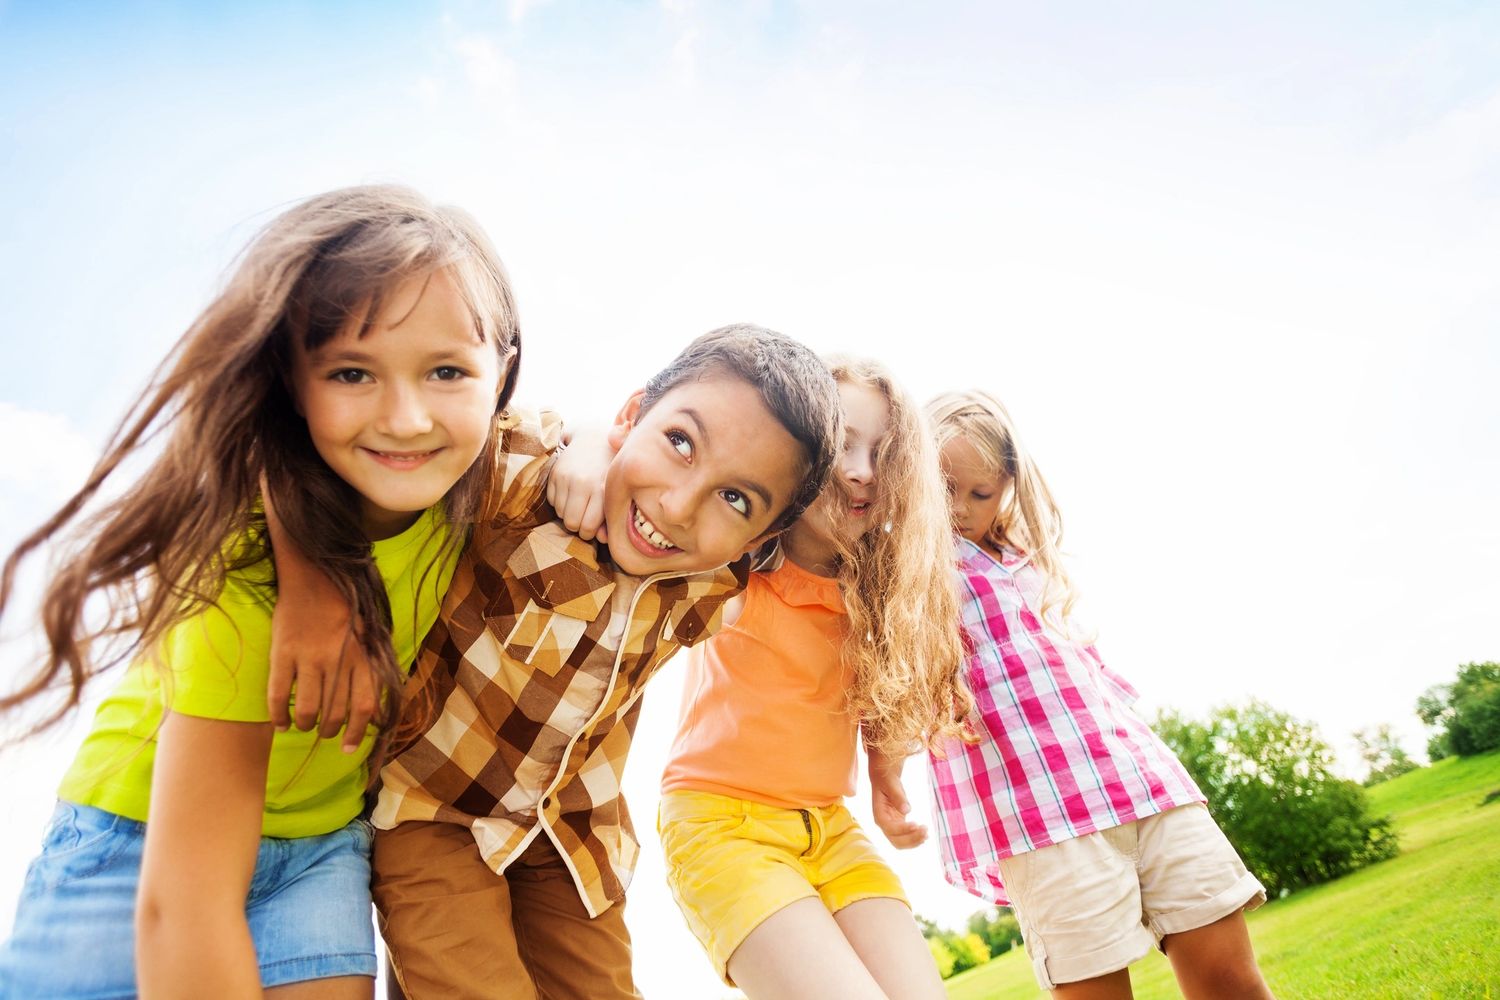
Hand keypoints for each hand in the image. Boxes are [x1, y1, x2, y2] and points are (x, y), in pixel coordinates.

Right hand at [267, 610, 374, 752]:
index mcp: (361, 657)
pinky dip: (277, 715)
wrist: (312, 577)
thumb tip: (375, 712)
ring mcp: (308, 656)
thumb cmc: (343, 611)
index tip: (349, 749)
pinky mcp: (282, 652)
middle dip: (329, 730)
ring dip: (305, 725)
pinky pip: (277, 694)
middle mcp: (336, 660)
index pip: (364, 706)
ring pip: (307, 708)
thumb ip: (371, 672)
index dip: (357, 732)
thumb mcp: (368, 638)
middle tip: (324, 732)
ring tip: (304, 726)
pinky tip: (280, 724)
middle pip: (334, 712)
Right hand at [546, 423, 614, 541]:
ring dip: (568, 513)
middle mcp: (582, 483)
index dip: (588, 533)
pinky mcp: (554, 474)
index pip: (587, 526)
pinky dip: (559, 502)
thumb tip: (603, 539)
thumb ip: (609, 516)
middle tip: (583, 518)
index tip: (591, 528)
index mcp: (601, 488)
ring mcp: (565, 477)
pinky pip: (551, 501)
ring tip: (578, 502)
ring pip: (560, 513)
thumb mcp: (614, 491)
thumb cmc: (608, 470)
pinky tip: (570, 492)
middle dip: (576, 526)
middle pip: (570, 523)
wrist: (594, 438)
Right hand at [868, 751, 926, 848]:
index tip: (916, 824)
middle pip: (895, 840)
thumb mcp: (891, 784)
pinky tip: (925, 836)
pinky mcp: (898, 826)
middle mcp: (883, 824)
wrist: (885, 780)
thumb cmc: (887, 781)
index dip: (903, 829)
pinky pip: (905, 838)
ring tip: (927, 834)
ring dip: (914, 841)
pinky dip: (915, 839)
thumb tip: (907, 810)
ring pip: (901, 843)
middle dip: (911, 839)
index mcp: (878, 814)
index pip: (889, 828)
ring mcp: (890, 827)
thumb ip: (898, 797)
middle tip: (925, 830)